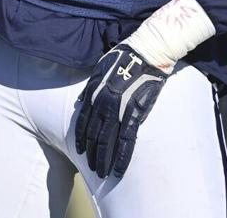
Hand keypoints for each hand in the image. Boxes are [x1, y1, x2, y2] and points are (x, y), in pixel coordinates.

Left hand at [74, 42, 166, 178]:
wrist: (146, 53)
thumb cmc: (124, 58)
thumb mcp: (100, 68)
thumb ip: (89, 87)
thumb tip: (80, 100)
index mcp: (94, 93)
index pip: (84, 122)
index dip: (81, 138)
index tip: (81, 151)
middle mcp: (103, 103)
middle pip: (94, 136)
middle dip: (92, 154)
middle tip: (93, 168)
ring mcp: (118, 110)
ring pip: (107, 142)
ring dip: (103, 160)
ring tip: (102, 174)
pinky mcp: (135, 114)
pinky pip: (126, 141)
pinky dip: (120, 158)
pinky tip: (118, 169)